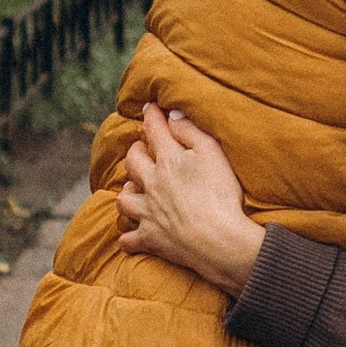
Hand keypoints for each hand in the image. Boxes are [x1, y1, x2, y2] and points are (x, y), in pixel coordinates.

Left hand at [115, 106, 266, 294]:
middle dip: (135, 152)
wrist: (217, 240)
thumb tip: (172, 116)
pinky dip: (128, 237)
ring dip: (127, 193)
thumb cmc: (220, 194)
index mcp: (168, 160)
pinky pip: (129, 239)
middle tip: (141, 148)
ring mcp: (148, 212)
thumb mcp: (213, 153)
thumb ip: (191, 131)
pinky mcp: (150, 239)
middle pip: (132, 163)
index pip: (154, 131)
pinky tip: (131, 234)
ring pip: (124, 200)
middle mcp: (152, 184)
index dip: (151, 116)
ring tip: (133, 189)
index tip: (149, 106)